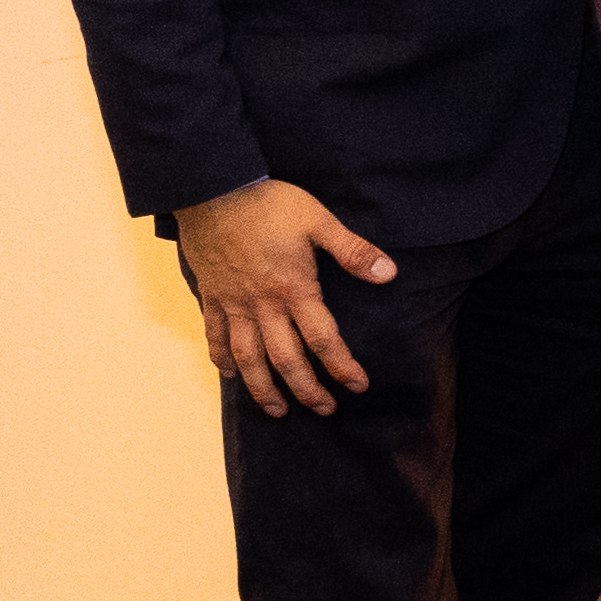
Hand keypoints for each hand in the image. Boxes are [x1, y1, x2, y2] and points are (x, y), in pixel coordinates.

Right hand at [177, 176, 391, 416]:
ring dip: (262, 387)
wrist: (213, 190)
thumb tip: (388, 273)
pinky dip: (222, 359)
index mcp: (294, 289)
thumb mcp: (319, 220)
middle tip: (324, 409)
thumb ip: (353, 251)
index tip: (358, 386)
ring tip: (277, 410)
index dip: (342, 366)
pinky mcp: (212, 296)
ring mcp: (234, 303)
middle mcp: (263, 305)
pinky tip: (231, 375)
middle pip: (286, 358)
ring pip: (248, 357)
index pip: (323, 339)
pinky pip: (215, 335)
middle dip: (306, 390)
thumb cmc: (269, 203)